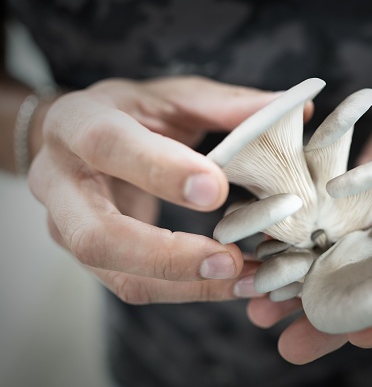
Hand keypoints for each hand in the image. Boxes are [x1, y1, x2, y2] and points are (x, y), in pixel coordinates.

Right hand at [28, 76, 280, 302]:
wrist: (79, 142)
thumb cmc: (132, 114)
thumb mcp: (171, 97)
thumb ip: (225, 106)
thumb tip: (295, 109)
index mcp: (77, 122)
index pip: (108, 146)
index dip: (160, 170)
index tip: (217, 190)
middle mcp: (61, 181)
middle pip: (96, 235)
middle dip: (167, 255)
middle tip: (229, 260)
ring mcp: (69, 227)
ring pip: (117, 274)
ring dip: (185, 284)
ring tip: (245, 278)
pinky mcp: (92, 256)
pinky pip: (135, 285)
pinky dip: (187, 289)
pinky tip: (232, 282)